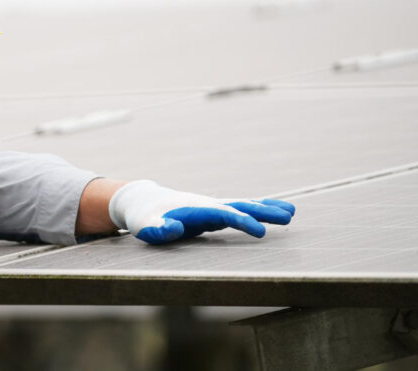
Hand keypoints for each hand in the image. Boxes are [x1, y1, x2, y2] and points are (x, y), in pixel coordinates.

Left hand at [108, 179, 294, 244]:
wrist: (142, 201)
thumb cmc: (143, 217)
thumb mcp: (145, 226)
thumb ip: (158, 229)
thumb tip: (175, 228)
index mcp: (194, 210)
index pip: (223, 215)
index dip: (242, 222)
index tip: (261, 232)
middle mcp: (206, 206)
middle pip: (239, 207)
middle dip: (262, 212)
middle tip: (288, 216)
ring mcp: (211, 208)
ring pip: (242, 206)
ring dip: (265, 209)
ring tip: (291, 212)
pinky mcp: (213, 213)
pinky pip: (239, 211)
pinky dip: (256, 211)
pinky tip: (274, 213)